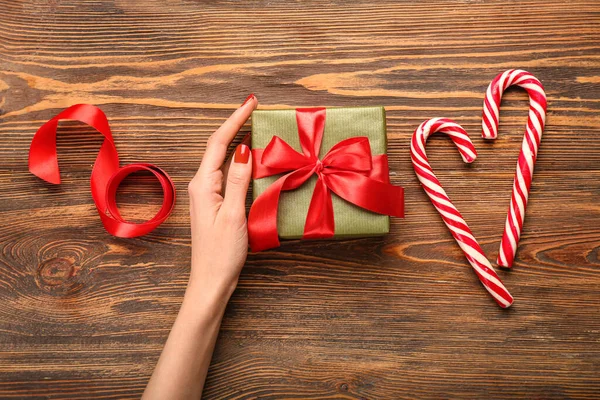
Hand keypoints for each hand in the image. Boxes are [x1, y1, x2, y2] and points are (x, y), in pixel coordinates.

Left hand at [187, 94, 256, 298]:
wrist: (211, 282)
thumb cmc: (221, 253)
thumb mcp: (233, 215)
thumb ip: (237, 181)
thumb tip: (243, 149)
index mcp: (203, 184)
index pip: (219, 143)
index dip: (234, 119)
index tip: (250, 102)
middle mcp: (202, 185)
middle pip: (219, 147)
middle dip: (236, 125)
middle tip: (255, 108)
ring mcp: (208, 195)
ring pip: (224, 160)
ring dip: (238, 141)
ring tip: (256, 126)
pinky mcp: (216, 204)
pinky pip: (229, 175)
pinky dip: (241, 162)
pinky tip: (252, 159)